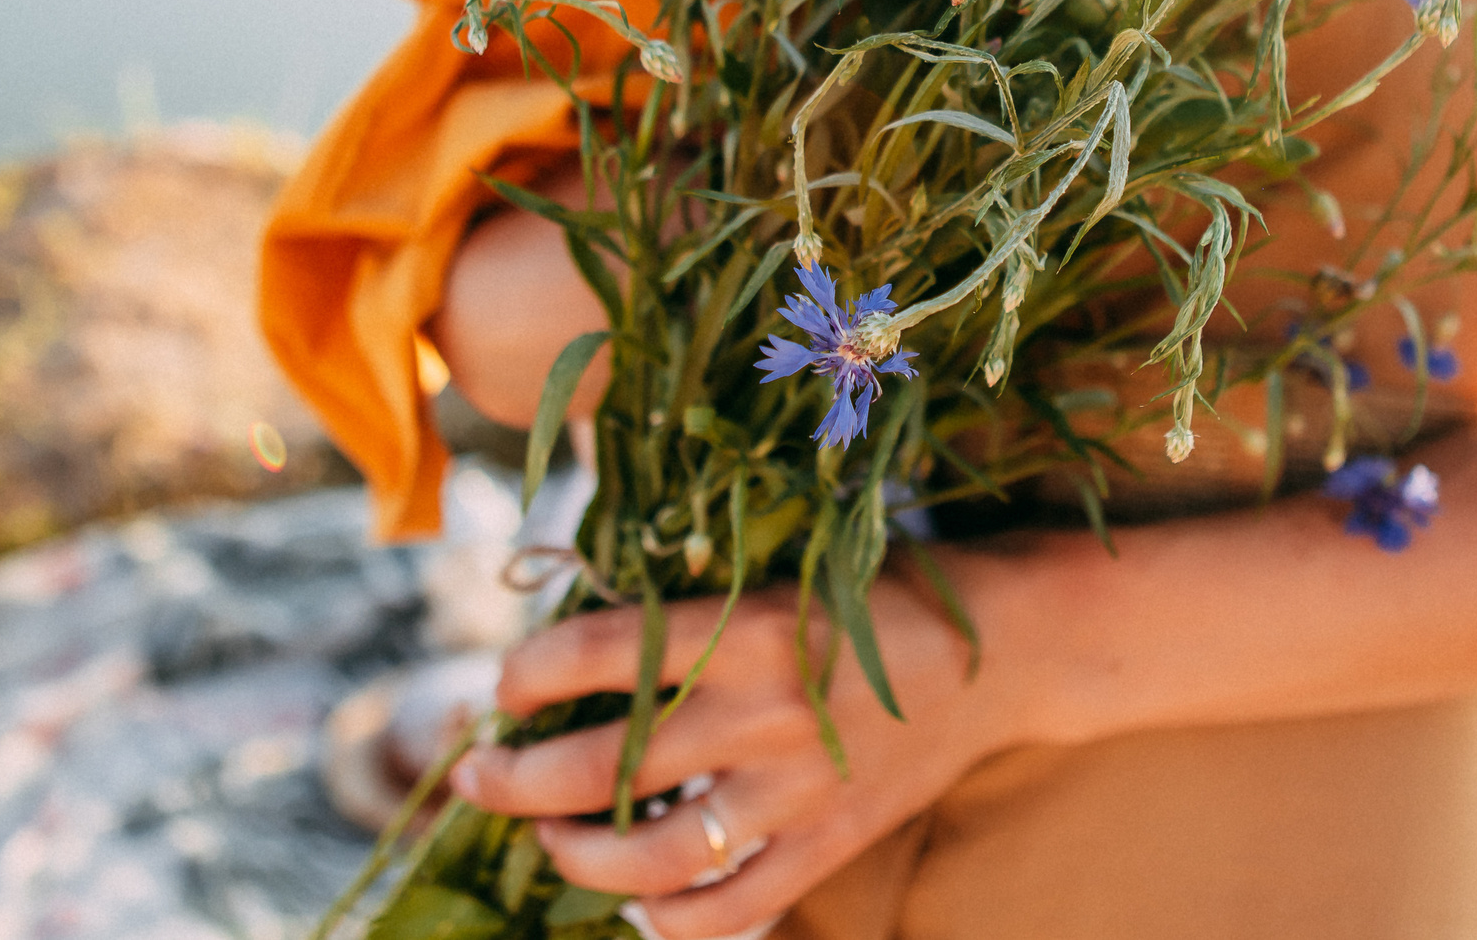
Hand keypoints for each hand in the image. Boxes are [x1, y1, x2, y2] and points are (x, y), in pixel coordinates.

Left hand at [452, 569, 1014, 938]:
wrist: (1000, 651)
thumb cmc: (871, 594)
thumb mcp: (779, 571)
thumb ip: (690, 605)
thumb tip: (570, 642)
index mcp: (746, 623)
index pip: (594, 653)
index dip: (524, 675)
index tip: (502, 685)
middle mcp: (761, 712)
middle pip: (595, 769)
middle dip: (511, 779)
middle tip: (477, 774)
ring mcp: (795, 790)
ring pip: (648, 858)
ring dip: (572, 856)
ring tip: (544, 838)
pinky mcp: (828, 845)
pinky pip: (728, 910)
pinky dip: (668, 920)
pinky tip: (638, 903)